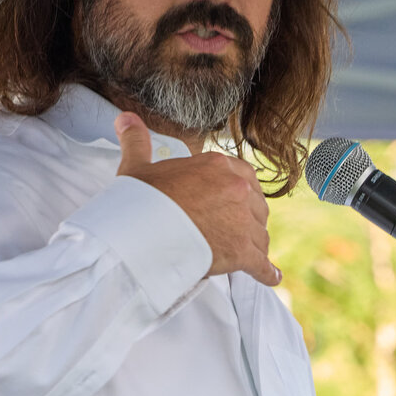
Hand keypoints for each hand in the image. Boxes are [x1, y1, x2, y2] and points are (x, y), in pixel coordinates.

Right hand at [114, 111, 280, 286]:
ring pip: (259, 235)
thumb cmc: (137, 200)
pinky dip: (266, 272)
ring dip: (254, 245)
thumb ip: (137, 140)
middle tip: (236, 231)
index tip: (235, 202)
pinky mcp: (241, 252)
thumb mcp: (137, 166)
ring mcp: (241, 221)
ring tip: (248, 255)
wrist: (138, 232)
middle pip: (255, 207)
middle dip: (248, 220)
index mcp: (217, 166)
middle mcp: (236, 189)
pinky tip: (271, 277)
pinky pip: (262, 264)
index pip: (244, 176)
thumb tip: (124, 117)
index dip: (241, 192)